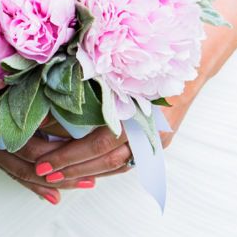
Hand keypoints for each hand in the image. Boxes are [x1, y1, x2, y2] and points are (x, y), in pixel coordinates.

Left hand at [0, 77, 206, 199]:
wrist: (193, 65)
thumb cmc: (152, 60)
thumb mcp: (117, 69)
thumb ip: (88, 85)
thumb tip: (48, 97)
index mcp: (137, 114)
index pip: (97, 144)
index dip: (68, 155)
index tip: (42, 163)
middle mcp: (148, 132)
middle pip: (105, 160)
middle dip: (71, 169)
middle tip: (43, 174)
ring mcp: (155, 141)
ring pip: (116, 166)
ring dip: (86, 172)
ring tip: (59, 176)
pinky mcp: (157, 143)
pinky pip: (127, 162)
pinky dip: (105, 168)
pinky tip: (87, 170)